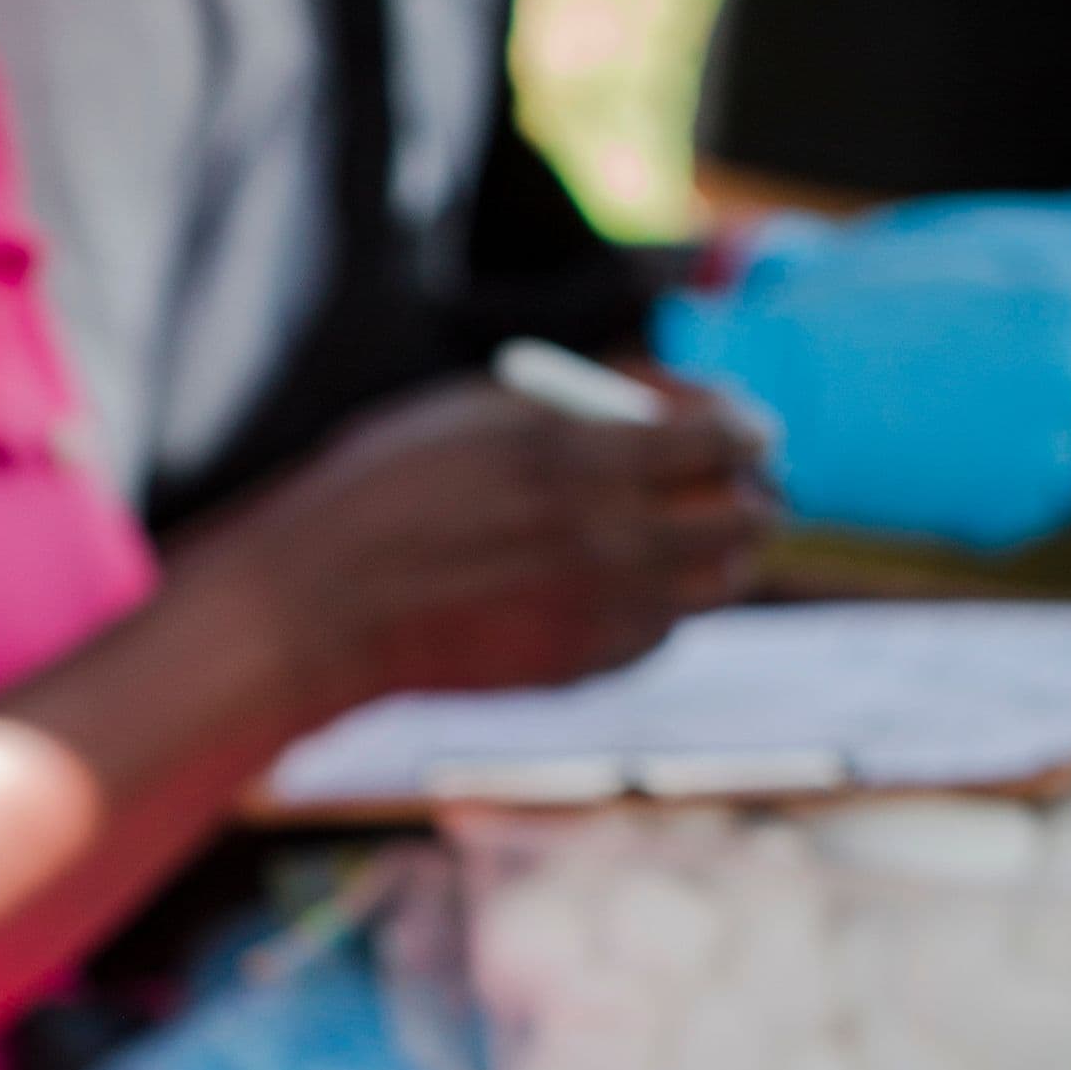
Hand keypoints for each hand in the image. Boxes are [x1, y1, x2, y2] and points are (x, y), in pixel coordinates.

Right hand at [218, 371, 765, 715]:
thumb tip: (655, 405)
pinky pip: (664, 630)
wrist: (320, 606)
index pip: (723, 436)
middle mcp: (609, 538)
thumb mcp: (477, 409)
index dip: (745, 424)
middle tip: (733, 477)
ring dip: (719, 549)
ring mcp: (600, 610)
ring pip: (722, 580)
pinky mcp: (582, 665)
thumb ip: (578, 406)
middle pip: (746, 513)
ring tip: (691, 530)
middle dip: (750, 486)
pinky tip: (623, 581)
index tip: (744, 424)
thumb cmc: (381, 489)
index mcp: (581, 457)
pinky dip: (663, 601)